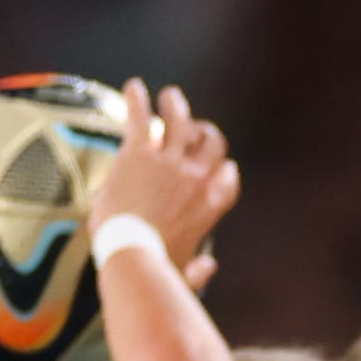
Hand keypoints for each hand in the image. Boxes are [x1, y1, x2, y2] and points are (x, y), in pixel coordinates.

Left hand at [91, 80, 239, 276]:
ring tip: (169, 96)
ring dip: (176, 105)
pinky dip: (137, 99)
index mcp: (210, 206)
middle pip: (211, 142)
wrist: (132, 254)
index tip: (219, 166)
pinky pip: (140, 117)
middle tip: (192, 126)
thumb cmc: (157, 268)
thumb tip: (211, 266)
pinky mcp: (138, 153)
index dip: (224, 169)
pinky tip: (134, 87)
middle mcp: (195, 178)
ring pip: (180, 120)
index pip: (228, 177)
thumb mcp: (184, 273)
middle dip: (204, 132)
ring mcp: (168, 162)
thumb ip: (200, 269)